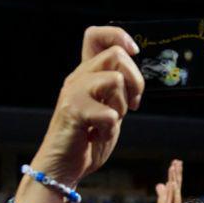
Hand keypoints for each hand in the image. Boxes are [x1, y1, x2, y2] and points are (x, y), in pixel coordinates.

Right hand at [29, 26, 144, 187]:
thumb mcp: (111, 109)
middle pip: (116, 54)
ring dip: (122, 106)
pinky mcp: (73, 112)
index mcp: (86, 74)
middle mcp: (78, 78)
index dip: (119, 36)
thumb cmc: (88, 140)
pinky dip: (110, 128)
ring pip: (115, 79)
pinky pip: (109, 112)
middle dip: (135, 80)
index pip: (95, 35)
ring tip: (110, 122)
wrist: (63, 167)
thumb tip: (140, 79)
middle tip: (133, 104)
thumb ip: (120, 92)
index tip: (134, 54)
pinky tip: (98, 136)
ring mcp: (73, 93)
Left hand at [153, 159, 182, 202]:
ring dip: (174, 179)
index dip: (175, 173)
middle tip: (177, 160)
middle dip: (176, 173)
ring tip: (173, 167)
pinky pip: (172, 201)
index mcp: (173, 201)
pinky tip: (171, 183)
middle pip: (176, 185)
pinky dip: (172, 192)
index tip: (175, 162)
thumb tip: (160, 183)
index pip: (175, 184)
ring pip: (175, 190)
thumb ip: (161, 196)